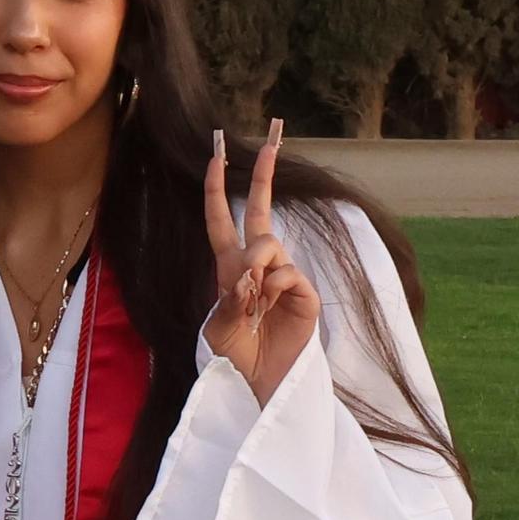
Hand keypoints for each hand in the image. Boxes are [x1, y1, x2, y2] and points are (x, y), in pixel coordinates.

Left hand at [202, 120, 320, 406]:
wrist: (262, 380)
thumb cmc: (235, 354)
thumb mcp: (219, 326)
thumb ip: (230, 295)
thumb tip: (250, 269)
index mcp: (229, 268)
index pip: (221, 220)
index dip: (217, 190)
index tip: (214, 157)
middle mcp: (257, 264)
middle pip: (259, 211)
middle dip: (263, 174)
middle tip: (270, 139)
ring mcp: (282, 274)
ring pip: (268, 245)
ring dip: (254, 268)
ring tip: (253, 303)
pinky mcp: (303, 291)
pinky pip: (286, 272)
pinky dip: (274, 289)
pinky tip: (272, 309)